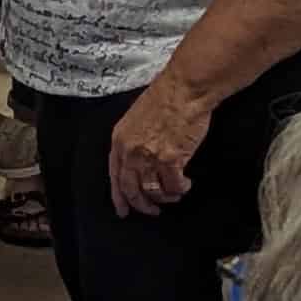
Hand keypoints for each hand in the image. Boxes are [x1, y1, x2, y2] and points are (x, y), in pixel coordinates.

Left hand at [108, 71, 213, 217]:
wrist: (184, 89)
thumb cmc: (165, 98)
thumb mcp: (137, 119)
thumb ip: (135, 140)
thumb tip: (141, 161)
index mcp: (119, 139)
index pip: (114, 175)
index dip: (118, 196)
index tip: (122, 210)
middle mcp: (130, 151)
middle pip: (131, 189)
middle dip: (142, 204)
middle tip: (152, 211)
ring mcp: (149, 157)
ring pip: (153, 191)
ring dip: (165, 197)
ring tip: (175, 192)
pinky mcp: (171, 160)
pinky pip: (174, 186)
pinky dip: (181, 189)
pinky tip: (186, 183)